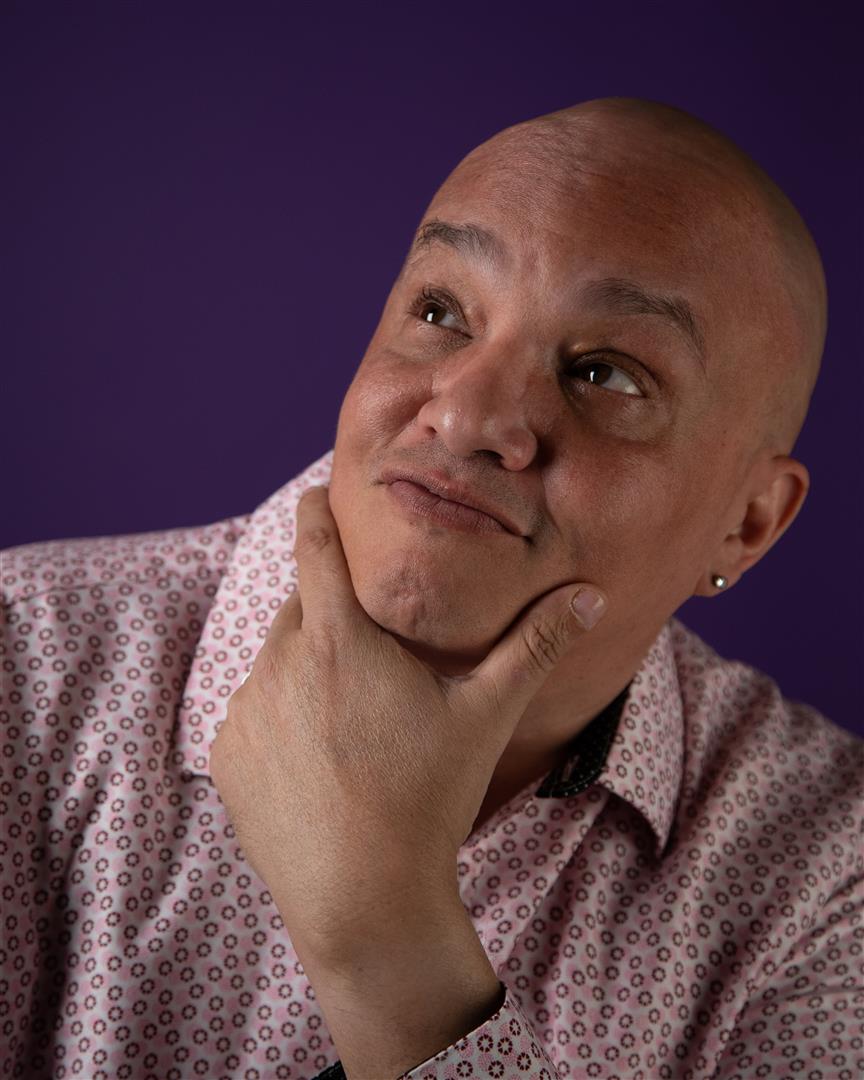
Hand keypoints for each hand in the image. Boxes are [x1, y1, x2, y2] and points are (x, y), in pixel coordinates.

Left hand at [209, 484, 607, 957]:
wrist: (363, 901)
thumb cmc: (428, 799)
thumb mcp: (486, 716)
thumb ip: (535, 646)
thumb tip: (592, 595)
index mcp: (339, 640)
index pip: (315, 546)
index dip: (318, 512)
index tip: (316, 493)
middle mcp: (279, 664)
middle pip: (301, 611)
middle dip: (332, 616)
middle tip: (371, 652)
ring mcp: (246, 711)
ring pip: (276, 663)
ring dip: (306, 670)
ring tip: (351, 721)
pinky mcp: (225, 756)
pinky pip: (252, 712)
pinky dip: (279, 718)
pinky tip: (318, 759)